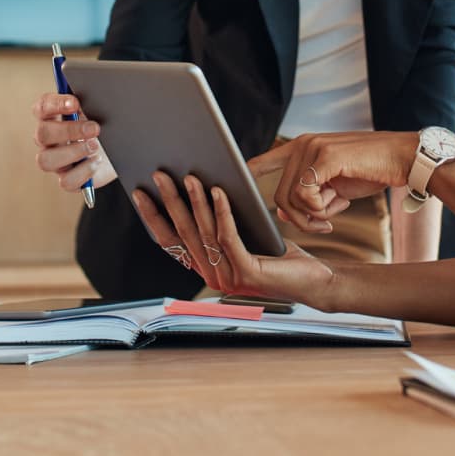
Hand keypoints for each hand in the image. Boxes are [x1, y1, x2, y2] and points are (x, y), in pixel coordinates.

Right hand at [32, 91, 117, 192]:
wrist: (121, 150)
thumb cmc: (106, 124)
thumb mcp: (99, 108)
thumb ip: (90, 96)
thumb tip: (90, 84)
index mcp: (53, 117)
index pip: (41, 107)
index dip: (55, 104)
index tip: (75, 102)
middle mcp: (48, 140)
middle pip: (42, 134)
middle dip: (69, 130)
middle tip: (94, 128)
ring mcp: (55, 161)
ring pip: (45, 161)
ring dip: (73, 152)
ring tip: (96, 146)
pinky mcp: (68, 179)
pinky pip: (65, 181)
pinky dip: (83, 172)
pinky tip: (97, 162)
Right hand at [132, 172, 336, 305]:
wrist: (314, 280)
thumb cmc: (278, 254)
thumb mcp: (244, 234)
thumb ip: (220, 223)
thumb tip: (201, 184)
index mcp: (206, 267)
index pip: (170, 241)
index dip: (153, 217)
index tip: (140, 193)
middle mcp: (212, 274)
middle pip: (184, 232)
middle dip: (169, 200)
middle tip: (159, 175)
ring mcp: (228, 277)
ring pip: (205, 231)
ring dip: (195, 200)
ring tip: (190, 175)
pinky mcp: (247, 273)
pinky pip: (229, 235)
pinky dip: (222, 210)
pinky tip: (219, 190)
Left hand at [249, 132, 413, 232]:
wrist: (402, 158)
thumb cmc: (370, 171)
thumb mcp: (335, 186)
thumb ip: (310, 195)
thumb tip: (283, 212)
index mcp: (302, 148)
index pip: (263, 160)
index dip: (246, 175)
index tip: (231, 187)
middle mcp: (302, 144)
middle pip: (278, 194)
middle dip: (297, 218)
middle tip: (322, 225)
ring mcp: (312, 148)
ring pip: (290, 198)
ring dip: (310, 217)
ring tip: (332, 216)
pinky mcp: (324, 157)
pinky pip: (306, 195)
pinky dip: (320, 210)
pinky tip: (338, 207)